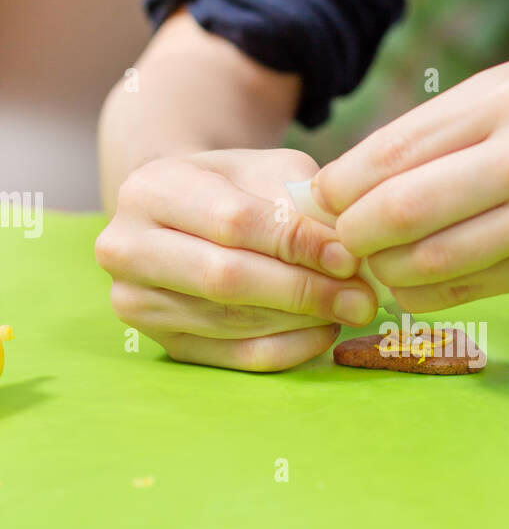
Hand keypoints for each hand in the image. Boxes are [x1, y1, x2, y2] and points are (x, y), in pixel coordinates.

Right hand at [95, 149, 378, 370]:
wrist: (183, 218)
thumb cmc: (235, 189)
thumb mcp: (268, 172)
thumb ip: (304, 204)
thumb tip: (347, 256)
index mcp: (151, 189)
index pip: (233, 222)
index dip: (297, 243)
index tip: (350, 257)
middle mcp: (126, 247)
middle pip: (226, 278)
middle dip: (303, 290)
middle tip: (362, 298)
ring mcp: (136, 302)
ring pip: (232, 322)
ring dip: (301, 321)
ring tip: (349, 310)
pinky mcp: (161, 344)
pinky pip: (235, 356)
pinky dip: (288, 348)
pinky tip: (324, 332)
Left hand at [312, 61, 508, 310]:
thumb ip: (440, 130)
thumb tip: (344, 183)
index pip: (395, 149)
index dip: (342, 185)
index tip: (323, 199)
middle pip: (405, 210)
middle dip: (354, 234)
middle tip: (340, 240)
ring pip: (431, 261)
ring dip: (386, 271)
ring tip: (376, 262)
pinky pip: (466, 291)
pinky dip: (424, 294)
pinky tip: (415, 283)